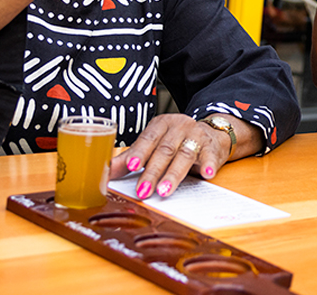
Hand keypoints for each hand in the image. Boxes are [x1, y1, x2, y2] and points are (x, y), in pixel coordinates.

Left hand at [109, 113, 232, 198]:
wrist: (210, 133)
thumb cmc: (176, 141)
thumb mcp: (154, 145)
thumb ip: (131, 157)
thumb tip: (105, 172)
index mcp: (161, 124)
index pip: (148, 139)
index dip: (139, 153)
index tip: (130, 167)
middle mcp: (178, 127)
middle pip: (164, 150)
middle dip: (153, 172)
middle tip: (143, 191)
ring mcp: (196, 135)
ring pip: (184, 155)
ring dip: (174, 174)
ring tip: (165, 190)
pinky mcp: (212, 146)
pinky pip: (210, 156)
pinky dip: (208, 165)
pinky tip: (207, 174)